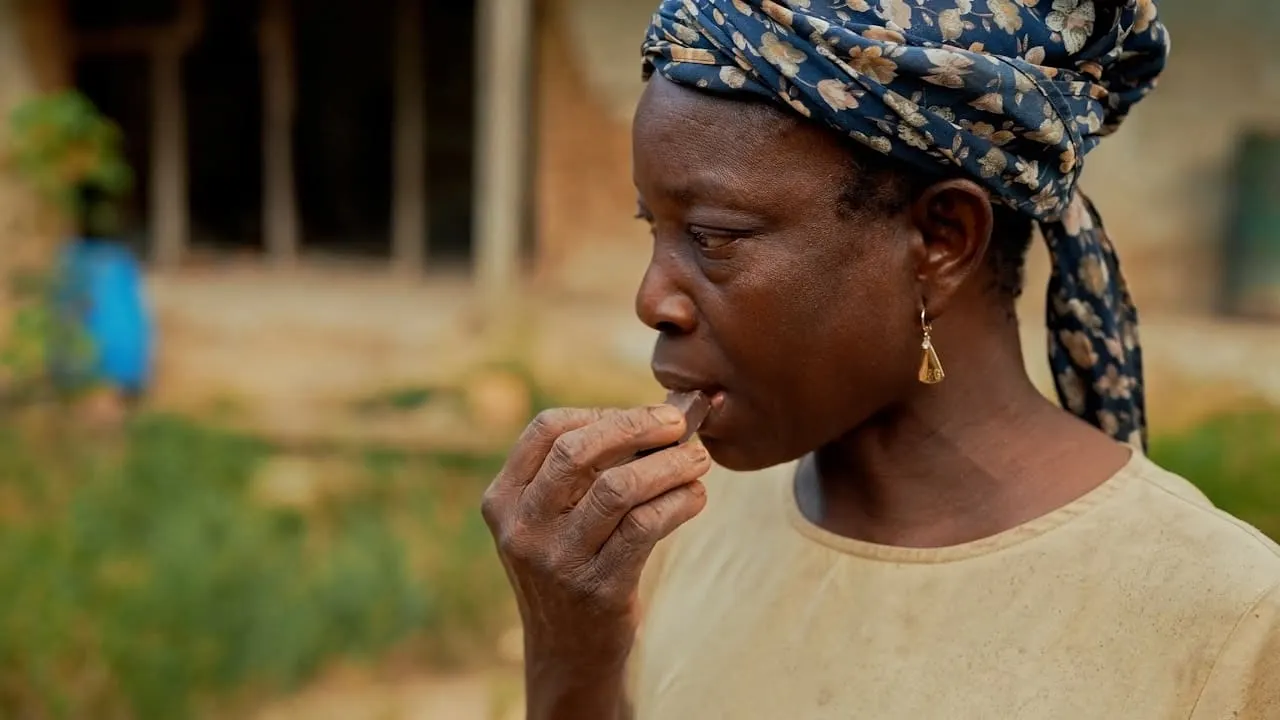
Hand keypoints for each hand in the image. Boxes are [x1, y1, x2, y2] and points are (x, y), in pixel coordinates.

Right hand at [481, 405, 711, 666]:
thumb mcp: (549, 521)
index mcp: (503, 499)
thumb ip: (581, 472)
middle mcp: (521, 527)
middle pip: (580, 451)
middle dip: (638, 427)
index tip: (641, 417)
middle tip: (678, 424)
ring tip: (697, 461)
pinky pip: (645, 526)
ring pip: (619, 487)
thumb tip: (654, 416)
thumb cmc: (570, 568)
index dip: (600, 414)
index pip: (546, 430)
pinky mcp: (597, 587)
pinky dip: (679, 502)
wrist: (567, 653)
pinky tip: (695, 497)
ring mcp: (556, 559)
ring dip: (669, 466)